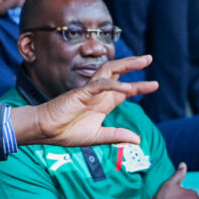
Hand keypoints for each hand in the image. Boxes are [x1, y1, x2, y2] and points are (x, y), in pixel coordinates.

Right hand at [11, 55, 158, 146]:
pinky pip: (99, 85)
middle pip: (117, 73)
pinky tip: (128, 88)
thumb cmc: (66, 132)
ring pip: (109, 71)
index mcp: (101, 103)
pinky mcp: (80, 93)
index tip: (154, 85)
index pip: (123, 90)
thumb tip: (138, 140)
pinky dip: (114, 85)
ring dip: (126, 65)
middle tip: (149, 58)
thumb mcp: (98, 136)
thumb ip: (117, 136)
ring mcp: (88, 91)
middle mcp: (97, 94)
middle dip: (133, 65)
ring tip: (141, 61)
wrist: (45, 131)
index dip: (139, 86)